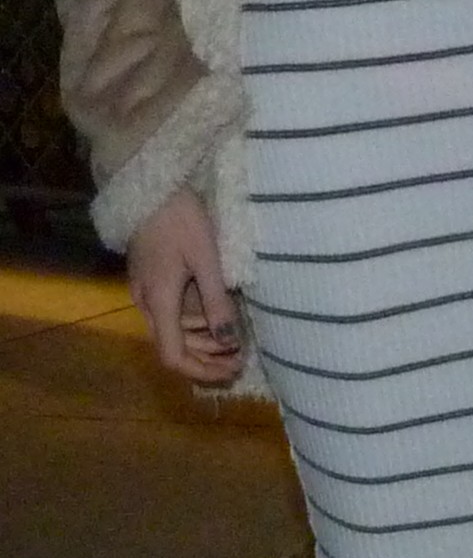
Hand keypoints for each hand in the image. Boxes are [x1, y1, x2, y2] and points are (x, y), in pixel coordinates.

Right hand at [126, 188, 243, 382]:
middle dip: (208, 357)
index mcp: (160, 302)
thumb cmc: (181, 218)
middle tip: (242, 356)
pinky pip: (172, 313)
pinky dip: (195, 321)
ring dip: (203, 340)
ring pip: (174, 330)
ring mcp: (146, 292)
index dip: (202, 371)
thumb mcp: (206, 259)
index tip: (232, 369)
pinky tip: (217, 313)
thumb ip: (217, 301)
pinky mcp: (151, 280)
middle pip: (175, 346)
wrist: (149, 186)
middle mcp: (148, 304)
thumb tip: (228, 341)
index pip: (173, 356)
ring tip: (236, 338)